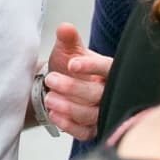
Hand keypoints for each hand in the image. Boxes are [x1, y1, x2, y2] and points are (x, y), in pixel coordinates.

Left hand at [41, 24, 110, 141]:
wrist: (62, 89)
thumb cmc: (71, 69)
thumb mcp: (69, 51)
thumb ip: (68, 40)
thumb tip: (65, 28)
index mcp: (109, 71)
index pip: (108, 69)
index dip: (92, 68)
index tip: (72, 64)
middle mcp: (110, 93)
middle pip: (99, 95)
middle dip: (73, 88)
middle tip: (51, 79)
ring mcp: (102, 112)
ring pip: (91, 115)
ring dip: (69, 108)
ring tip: (49, 98)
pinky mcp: (93, 129)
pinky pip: (84, 132)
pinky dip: (69, 125)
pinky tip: (54, 115)